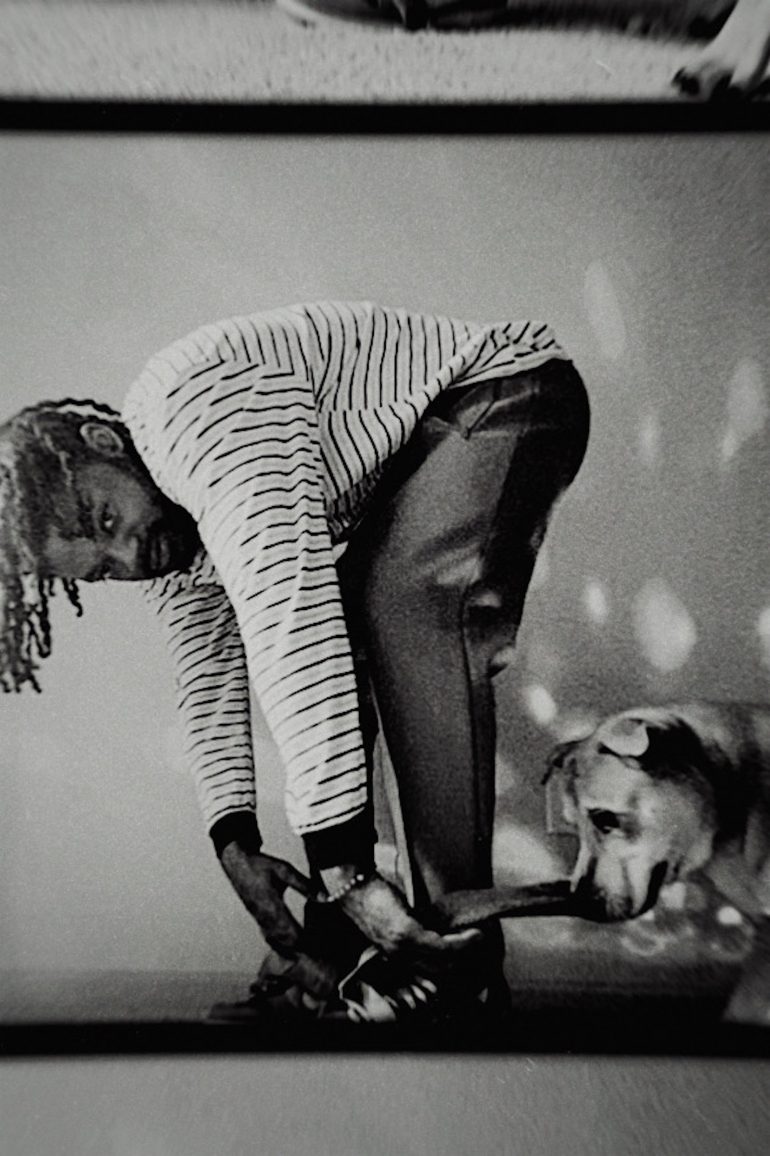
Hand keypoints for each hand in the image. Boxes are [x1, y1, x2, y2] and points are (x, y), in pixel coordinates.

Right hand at [220, 844, 313, 954]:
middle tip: (315, 951)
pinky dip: (278, 940)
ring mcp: (258, 917)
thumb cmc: (260, 865)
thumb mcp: (284, 870)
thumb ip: (304, 884)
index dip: (305, 941)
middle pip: (284, 940)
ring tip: (304, 950)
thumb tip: (324, 897)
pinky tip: (285, 942)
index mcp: (272, 905)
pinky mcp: (255, 915)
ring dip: (289, 945)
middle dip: (299, 946)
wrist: (236, 863)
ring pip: (275, 938)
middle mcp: (264, 915)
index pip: (292, 931)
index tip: (317, 946)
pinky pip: (267, 933)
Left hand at [325, 869, 481, 963]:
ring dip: (466, 950)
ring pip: (444, 960)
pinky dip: (461, 942)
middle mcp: (399, 958)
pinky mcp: (408, 935)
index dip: (452, 967)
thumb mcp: (395, 920)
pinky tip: (473, 934)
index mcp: (396, 955)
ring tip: (480, 938)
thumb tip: (439, 926)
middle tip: (480, 947)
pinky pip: (441, 945)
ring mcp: (403, 949)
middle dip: (463, 962)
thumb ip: (413, 928)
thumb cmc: (374, 899)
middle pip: (440, 971)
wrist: (352, 886)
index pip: (428, 971)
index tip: (469, 958)